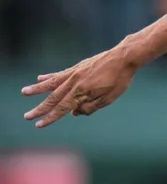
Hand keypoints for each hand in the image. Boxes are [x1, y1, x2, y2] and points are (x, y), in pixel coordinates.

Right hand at [22, 47, 138, 127]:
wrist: (125, 57)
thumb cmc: (120, 79)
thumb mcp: (109, 98)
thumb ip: (90, 107)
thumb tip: (74, 112)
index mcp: (82, 92)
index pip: (62, 109)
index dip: (50, 118)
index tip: (38, 125)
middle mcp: (75, 82)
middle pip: (53, 98)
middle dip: (40, 109)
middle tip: (27, 116)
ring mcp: (75, 73)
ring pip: (52, 83)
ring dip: (37, 89)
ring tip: (24, 92)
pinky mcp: (78, 67)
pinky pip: (60, 73)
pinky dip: (49, 76)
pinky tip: (40, 78)